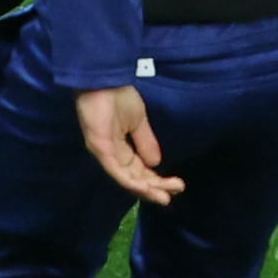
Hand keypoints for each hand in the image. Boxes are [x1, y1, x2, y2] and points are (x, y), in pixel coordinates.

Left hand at [77, 85, 181, 204]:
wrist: (106, 80)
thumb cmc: (118, 97)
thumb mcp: (138, 121)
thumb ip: (146, 142)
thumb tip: (156, 163)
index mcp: (120, 150)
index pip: (139, 171)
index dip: (157, 180)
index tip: (177, 185)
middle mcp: (111, 156)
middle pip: (134, 179)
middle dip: (155, 188)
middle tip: (175, 193)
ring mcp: (104, 154)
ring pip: (126, 179)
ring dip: (146, 189)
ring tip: (164, 196)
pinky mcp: (100, 148)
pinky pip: (116, 170)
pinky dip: (131, 180)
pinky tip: (146, 187)